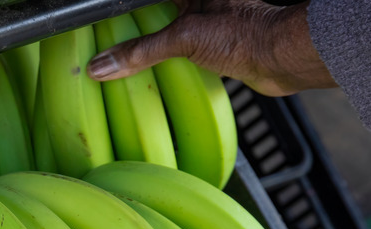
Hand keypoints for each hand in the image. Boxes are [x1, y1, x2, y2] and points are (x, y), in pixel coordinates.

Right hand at [87, 0, 336, 95]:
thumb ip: (140, 52)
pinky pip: (176, 49)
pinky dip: (161, 60)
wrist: (282, 59)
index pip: (144, 1)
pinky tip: (148, 71)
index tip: (98, 17)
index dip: (123, 10)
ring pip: (163, 28)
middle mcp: (196, 1)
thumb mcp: (183, 38)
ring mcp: (204, 22)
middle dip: (130, 24)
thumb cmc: (246, 34)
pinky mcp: (211, 44)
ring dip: (144, 44)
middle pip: (152, 11)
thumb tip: (102, 65)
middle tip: (104, 36)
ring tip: (118, 57)